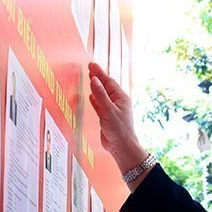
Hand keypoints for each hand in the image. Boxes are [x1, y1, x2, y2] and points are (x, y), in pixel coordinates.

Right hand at [87, 62, 148, 181]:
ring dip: (96, 87)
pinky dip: (95, 99)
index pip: (108, 82)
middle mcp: (117, 102)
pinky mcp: (107, 117)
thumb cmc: (118, 129)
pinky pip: (100, 105)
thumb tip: (94, 80)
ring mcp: (112, 110)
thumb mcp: (108, 110)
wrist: (121, 147)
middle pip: (106, 86)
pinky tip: (91, 96)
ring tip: (90, 79)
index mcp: (121, 98)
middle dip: (98, 77)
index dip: (99, 73)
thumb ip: (100, 95)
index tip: (91, 65)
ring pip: (102, 95)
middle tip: (89, 69)